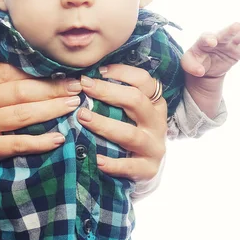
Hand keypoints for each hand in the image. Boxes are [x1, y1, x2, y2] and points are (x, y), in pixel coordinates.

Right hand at [0, 63, 81, 186]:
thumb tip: (34, 74)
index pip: (8, 71)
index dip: (37, 72)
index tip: (62, 72)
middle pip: (19, 91)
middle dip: (52, 88)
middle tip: (76, 88)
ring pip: (21, 114)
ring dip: (51, 109)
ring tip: (72, 106)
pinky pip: (17, 144)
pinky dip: (40, 141)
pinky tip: (58, 139)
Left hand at [77, 65, 166, 180]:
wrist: (145, 169)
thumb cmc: (131, 131)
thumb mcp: (129, 112)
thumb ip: (115, 96)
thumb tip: (86, 76)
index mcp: (154, 103)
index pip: (144, 81)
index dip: (122, 72)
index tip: (98, 71)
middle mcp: (157, 122)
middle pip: (136, 101)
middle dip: (108, 92)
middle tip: (84, 87)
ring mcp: (154, 146)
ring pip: (129, 133)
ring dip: (103, 124)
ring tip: (82, 117)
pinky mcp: (148, 169)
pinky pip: (129, 166)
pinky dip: (111, 163)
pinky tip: (95, 159)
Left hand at [181, 19, 239, 78]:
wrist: (205, 67)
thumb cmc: (195, 61)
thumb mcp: (187, 64)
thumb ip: (191, 66)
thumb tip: (200, 71)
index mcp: (204, 40)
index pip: (205, 38)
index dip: (209, 39)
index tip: (212, 42)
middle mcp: (218, 39)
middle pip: (224, 33)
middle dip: (230, 30)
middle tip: (237, 25)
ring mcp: (229, 44)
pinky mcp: (238, 51)